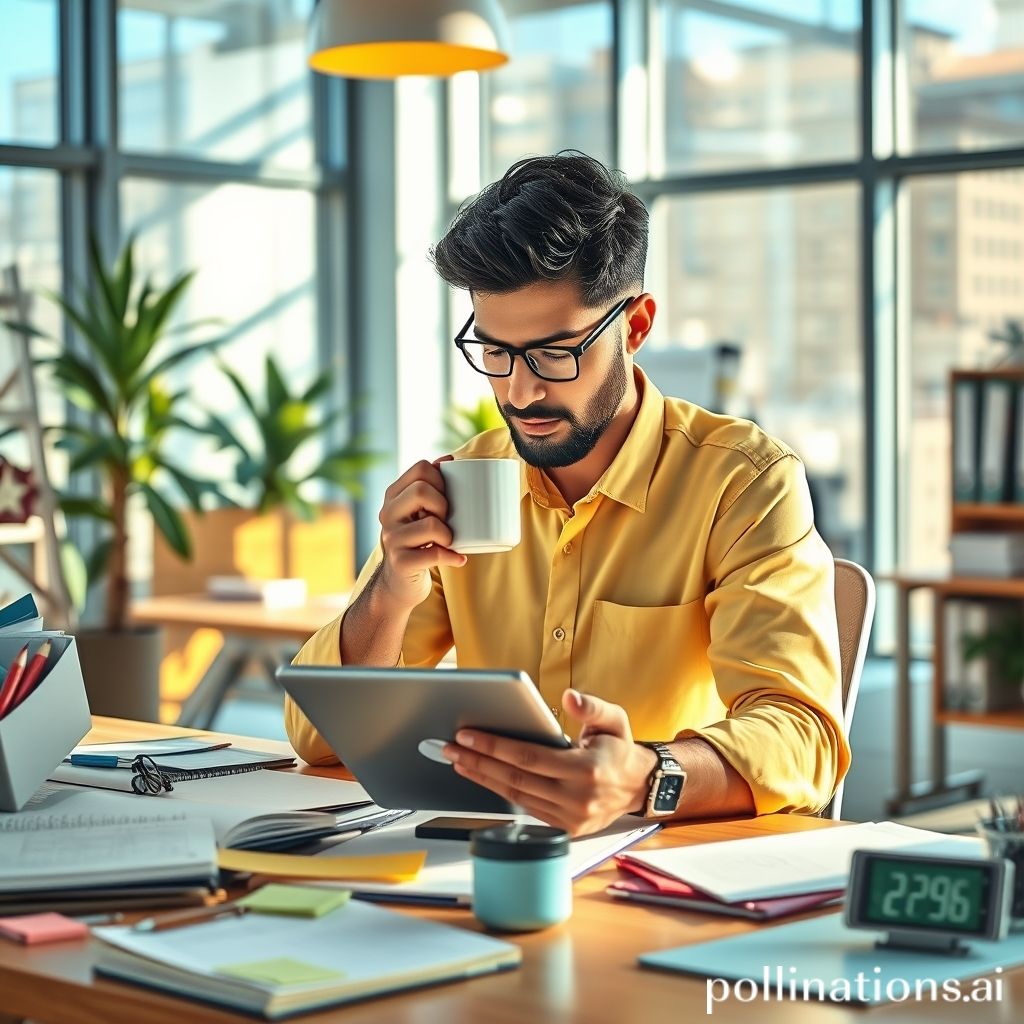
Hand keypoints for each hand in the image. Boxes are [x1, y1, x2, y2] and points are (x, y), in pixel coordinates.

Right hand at [376, 456, 466, 609]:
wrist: (401, 583)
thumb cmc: (419, 541)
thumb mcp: (420, 511)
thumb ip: (432, 486)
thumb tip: (450, 459)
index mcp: (394, 495)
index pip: (422, 468)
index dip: (441, 480)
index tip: (445, 497)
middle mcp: (387, 514)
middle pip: (421, 491)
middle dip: (443, 505)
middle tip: (446, 521)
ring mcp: (391, 539)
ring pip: (431, 524)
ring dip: (448, 534)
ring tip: (448, 541)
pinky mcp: (400, 562)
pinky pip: (434, 554)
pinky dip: (453, 557)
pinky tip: (458, 559)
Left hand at [443, 689, 657, 836]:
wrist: (638, 786)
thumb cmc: (620, 749)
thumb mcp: (615, 720)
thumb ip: (592, 707)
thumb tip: (570, 697)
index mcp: (587, 770)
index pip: (529, 758)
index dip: (494, 747)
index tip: (468, 736)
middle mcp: (577, 798)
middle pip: (515, 779)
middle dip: (479, 762)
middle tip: (452, 747)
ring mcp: (570, 818)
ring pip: (516, 797)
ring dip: (483, 778)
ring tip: (460, 761)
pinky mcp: (565, 828)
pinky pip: (526, 808)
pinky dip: (500, 793)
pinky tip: (484, 778)